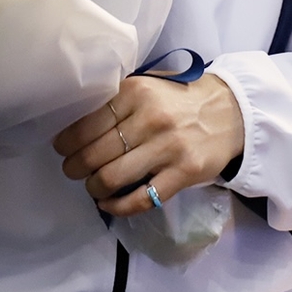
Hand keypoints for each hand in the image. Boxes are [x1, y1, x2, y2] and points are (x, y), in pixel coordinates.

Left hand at [53, 73, 243, 216]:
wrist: (231, 110)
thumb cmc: (180, 97)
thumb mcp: (148, 86)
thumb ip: (118, 99)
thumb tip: (77, 120)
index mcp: (136, 92)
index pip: (89, 122)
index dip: (68, 140)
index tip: (60, 147)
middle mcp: (150, 118)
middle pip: (96, 153)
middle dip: (75, 167)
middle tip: (71, 169)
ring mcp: (167, 147)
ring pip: (113, 177)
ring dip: (93, 187)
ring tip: (91, 186)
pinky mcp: (183, 173)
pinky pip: (141, 198)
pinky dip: (118, 206)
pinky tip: (109, 204)